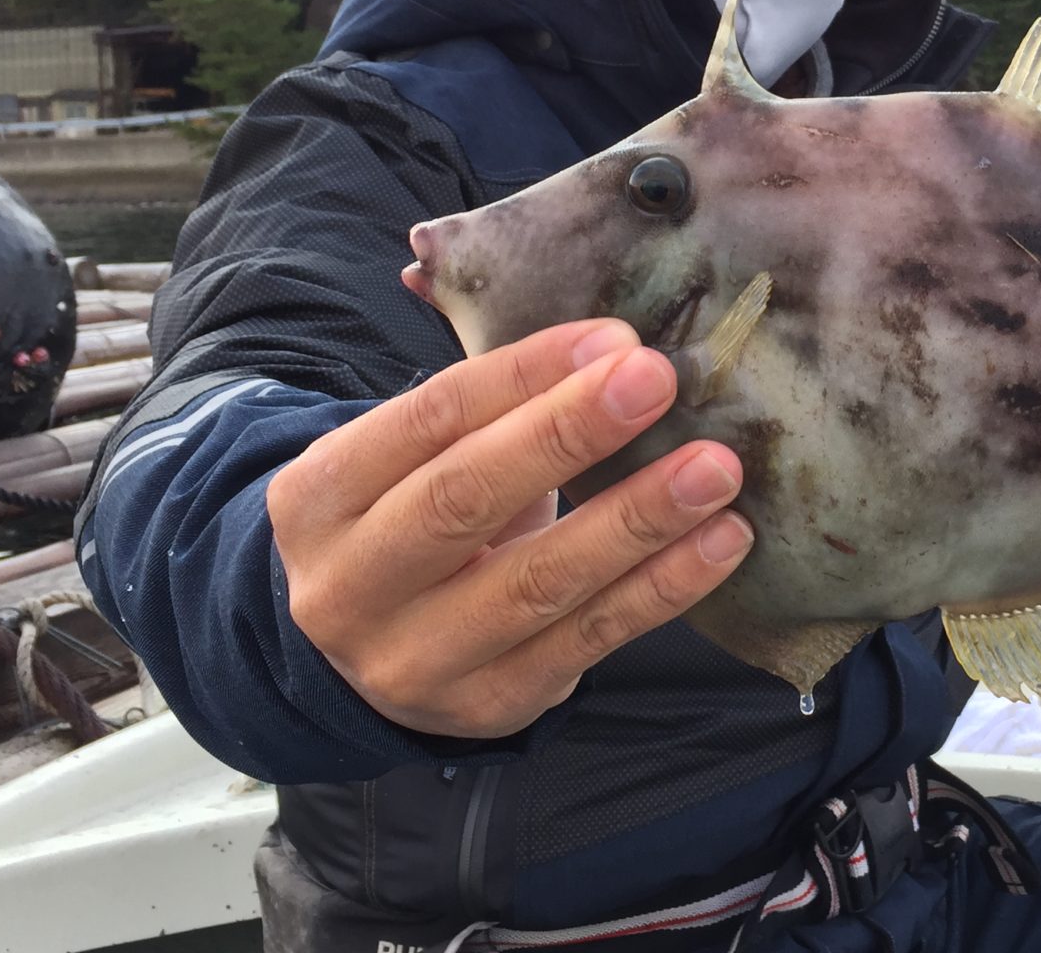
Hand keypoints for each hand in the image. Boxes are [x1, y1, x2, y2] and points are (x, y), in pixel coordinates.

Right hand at [266, 320, 753, 738]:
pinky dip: (662, 588)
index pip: (427, 418)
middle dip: (568, 433)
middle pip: (465, 498)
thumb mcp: (407, 458)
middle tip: (658, 381)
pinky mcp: (489, 705)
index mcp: (319, 496)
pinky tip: (721, 541)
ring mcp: (416, 658)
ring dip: (637, 518)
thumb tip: (604, 334)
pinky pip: (588, 640)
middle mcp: (349, 584)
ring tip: (715, 469)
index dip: (522, 374)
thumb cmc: (409, 518)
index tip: (612, 337)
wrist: (356, 656)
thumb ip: (483, 397)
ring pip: (536, 581)